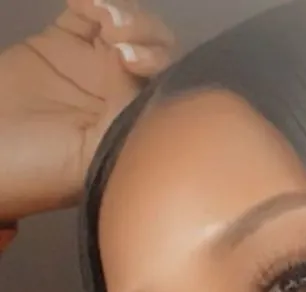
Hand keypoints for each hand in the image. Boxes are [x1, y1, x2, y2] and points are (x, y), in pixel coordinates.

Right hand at [0, 0, 174, 221]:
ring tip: (103, 14)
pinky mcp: (61, 43)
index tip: (131, 60)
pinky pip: (85, 11)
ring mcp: (93, 65)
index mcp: (138, 121)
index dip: (159, 60)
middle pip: (154, 46)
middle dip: (144, 32)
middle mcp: (123, 91)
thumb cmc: (44, 168)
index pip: (169, 81)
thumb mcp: (98, 152)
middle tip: (118, 35)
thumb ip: (126, 112)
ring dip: (122, 12)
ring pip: (125, 25)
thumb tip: (141, 70)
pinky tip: (87, 2)